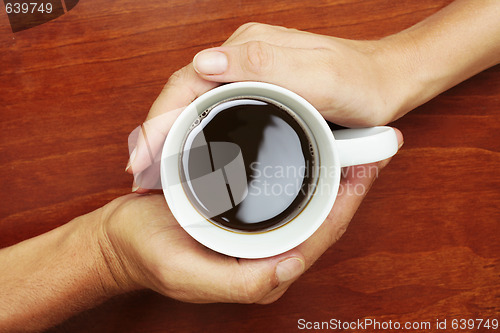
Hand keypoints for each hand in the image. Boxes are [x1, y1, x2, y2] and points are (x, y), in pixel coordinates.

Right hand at [101, 131, 401, 303]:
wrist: (122, 240)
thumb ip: (240, 282)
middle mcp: (268, 254)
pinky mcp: (247, 217)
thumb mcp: (189, 274)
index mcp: (263, 272)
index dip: (346, 206)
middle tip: (371, 152)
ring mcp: (259, 234)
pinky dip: (304, 175)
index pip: (319, 238)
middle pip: (322, 219)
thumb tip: (288, 269)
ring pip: (308, 206)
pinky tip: (312, 155)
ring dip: (331, 178)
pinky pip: (286, 196)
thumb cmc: (151, 256)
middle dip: (348, 187)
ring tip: (351, 149)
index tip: (365, 170)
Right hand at [126, 23, 406, 189]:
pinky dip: (194, 131)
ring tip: (152, 168)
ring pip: (196, 102)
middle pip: (185, 93)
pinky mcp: (259, 89)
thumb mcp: (318, 75)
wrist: (385, 83)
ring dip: (170, 133)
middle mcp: (243, 58)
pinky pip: (215, 109)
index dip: (160, 118)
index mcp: (249, 50)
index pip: (188, 81)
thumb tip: (206, 61)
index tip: (143, 154)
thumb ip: (264, 64)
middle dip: (156, 131)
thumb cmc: (359, 83)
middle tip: (139, 171)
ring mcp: (250, 73)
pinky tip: (187, 152)